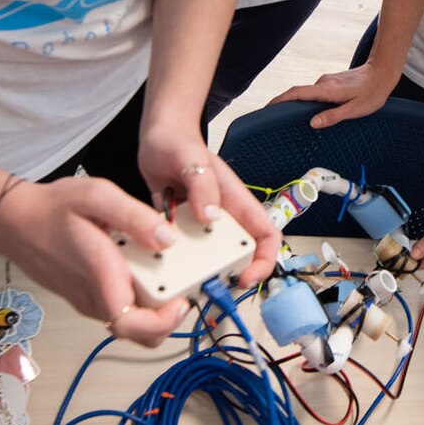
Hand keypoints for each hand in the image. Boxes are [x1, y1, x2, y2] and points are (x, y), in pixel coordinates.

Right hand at [0, 177, 189, 346]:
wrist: (13, 221)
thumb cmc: (50, 209)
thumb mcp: (96, 195)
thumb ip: (134, 215)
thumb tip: (166, 237)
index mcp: (100, 274)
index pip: (132, 324)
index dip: (163, 322)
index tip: (181, 303)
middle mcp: (95, 297)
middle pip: (138, 333)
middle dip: (167, 319)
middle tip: (182, 290)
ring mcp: (89, 302)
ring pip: (130, 325)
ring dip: (153, 313)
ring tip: (166, 279)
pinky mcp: (86, 299)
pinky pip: (118, 312)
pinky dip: (137, 303)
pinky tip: (143, 274)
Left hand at [137, 126, 278, 285]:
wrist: (157, 136)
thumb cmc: (179, 141)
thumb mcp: (192, 161)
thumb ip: (203, 187)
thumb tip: (211, 217)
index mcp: (236, 201)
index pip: (266, 236)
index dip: (264, 261)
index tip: (246, 277)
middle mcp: (223, 216)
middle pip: (240, 254)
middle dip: (230, 274)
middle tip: (212, 287)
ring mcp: (202, 223)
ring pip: (210, 257)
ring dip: (200, 271)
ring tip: (182, 282)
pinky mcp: (180, 227)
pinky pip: (182, 251)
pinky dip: (174, 261)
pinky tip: (159, 264)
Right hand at [271, 58, 398, 128]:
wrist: (382, 71)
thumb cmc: (372, 92)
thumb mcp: (355, 109)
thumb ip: (333, 116)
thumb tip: (313, 123)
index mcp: (327, 90)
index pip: (296, 93)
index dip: (279, 101)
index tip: (267, 108)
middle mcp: (323, 83)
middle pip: (299, 94)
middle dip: (285, 105)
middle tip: (275, 120)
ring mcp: (327, 81)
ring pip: (308, 94)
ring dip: (299, 105)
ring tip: (292, 120)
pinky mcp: (331, 82)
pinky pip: (315, 93)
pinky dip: (309, 102)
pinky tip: (312, 113)